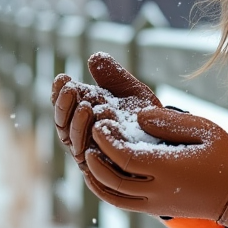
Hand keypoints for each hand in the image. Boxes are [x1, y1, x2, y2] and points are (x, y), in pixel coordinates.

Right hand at [52, 53, 161, 173]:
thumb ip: (112, 75)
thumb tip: (94, 57)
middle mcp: (83, 133)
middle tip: (70, 88)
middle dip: (64, 105)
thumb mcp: (129, 90)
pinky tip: (98, 132)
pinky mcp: (102, 170)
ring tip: (86, 107)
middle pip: (64, 122)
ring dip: (77, 124)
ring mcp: (91, 152)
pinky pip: (91, 161)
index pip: (64, 103)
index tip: (63, 77)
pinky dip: (93, 146)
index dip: (60, 91)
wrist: (168, 139)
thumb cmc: (145, 114)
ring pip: (74, 142)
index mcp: (84, 112)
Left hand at [84, 107, 227, 226]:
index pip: (125, 157)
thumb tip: (139, 116)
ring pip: (113, 196)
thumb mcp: (204, 130)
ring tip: (88, 155)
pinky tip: (100, 175)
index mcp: (169, 169)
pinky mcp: (156, 209)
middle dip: (97, 157)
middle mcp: (158, 190)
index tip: (101, 122)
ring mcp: (155, 204)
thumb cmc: (224, 156)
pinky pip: (122, 204)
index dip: (107, 140)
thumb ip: (171, 122)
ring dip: (95, 177)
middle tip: (90, 135)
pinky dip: (105, 191)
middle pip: (113, 179)